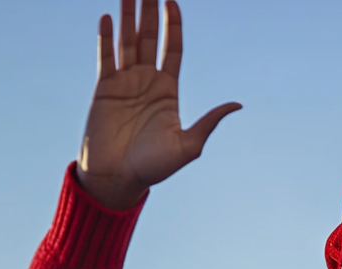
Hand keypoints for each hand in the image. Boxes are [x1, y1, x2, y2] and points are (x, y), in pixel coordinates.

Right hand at [76, 0, 240, 208]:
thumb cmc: (154, 168)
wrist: (118, 178)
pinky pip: (105, 57)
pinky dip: (105, 37)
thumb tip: (237, 104)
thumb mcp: (188, 146)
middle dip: (149, 12)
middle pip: (149, 38)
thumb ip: (209, 122)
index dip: (173, 25)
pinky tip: (107, 16)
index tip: (172, 1)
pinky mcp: (103, 89)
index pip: (173, 49)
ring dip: (127, 16)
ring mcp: (124, 83)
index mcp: (168, 91)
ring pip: (127, 41)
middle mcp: (147, 81)